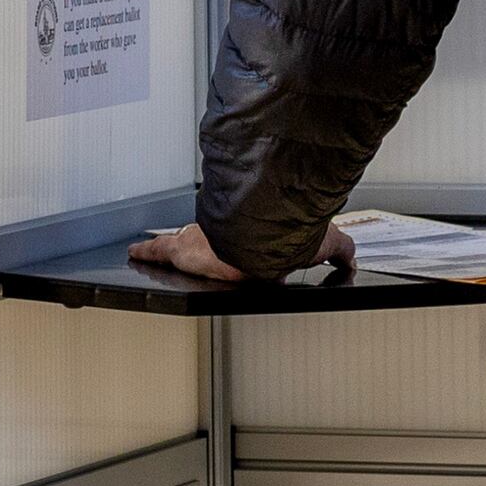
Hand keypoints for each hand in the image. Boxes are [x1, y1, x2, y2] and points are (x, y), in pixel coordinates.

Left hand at [132, 220, 353, 287]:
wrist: (267, 225)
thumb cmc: (293, 229)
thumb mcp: (327, 242)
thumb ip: (340, 251)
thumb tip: (351, 259)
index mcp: (252, 229)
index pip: (237, 235)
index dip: (230, 239)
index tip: (229, 243)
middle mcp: (223, 228)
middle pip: (203, 236)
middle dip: (194, 243)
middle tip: (182, 253)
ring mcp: (199, 237)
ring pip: (177, 242)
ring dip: (165, 247)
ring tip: (150, 254)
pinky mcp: (181, 248)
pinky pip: (158, 250)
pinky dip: (146, 251)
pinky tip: (135, 253)